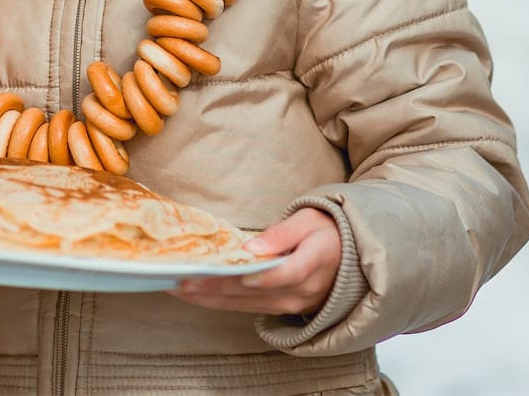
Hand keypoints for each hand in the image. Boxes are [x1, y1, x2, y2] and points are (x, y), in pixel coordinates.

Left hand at [169, 208, 340, 315]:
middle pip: (255, 294)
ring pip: (247, 305)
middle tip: (181, 282)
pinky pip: (249, 308)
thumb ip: (283, 233)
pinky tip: (199, 296)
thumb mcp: (309, 219)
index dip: (261, 276)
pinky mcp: (283, 308)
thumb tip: (252, 247)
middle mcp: (304, 290)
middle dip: (215, 289)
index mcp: (316, 261)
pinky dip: (222, 302)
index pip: (287, 273)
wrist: (349, 255)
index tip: (234, 273)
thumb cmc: (327, 229)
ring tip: (179, 290)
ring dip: (212, 299)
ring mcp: (293, 304)